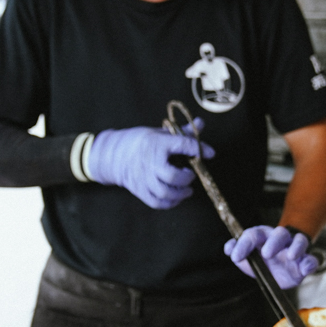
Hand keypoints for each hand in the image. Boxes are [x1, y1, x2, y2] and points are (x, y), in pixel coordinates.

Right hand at [87, 123, 213, 208]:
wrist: (114, 154)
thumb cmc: (141, 142)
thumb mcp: (160, 133)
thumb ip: (181, 132)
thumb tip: (200, 123)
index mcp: (156, 144)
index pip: (182, 145)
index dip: (198, 149)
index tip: (210, 153)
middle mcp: (149, 162)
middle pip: (173, 176)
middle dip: (187, 178)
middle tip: (190, 174)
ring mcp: (143, 179)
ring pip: (165, 193)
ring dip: (181, 193)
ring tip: (187, 189)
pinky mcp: (140, 190)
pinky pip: (157, 203)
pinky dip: (170, 203)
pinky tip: (176, 197)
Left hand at [224, 225, 317, 288]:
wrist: (280, 271)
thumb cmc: (262, 261)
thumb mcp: (247, 258)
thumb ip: (236, 251)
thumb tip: (229, 248)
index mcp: (263, 237)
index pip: (253, 234)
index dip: (244, 244)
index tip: (235, 257)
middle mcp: (280, 240)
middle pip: (280, 233)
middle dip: (274, 242)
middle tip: (266, 254)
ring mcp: (294, 249)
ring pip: (299, 241)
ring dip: (296, 247)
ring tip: (290, 256)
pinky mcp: (304, 262)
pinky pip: (311, 260)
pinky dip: (309, 264)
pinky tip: (304, 269)